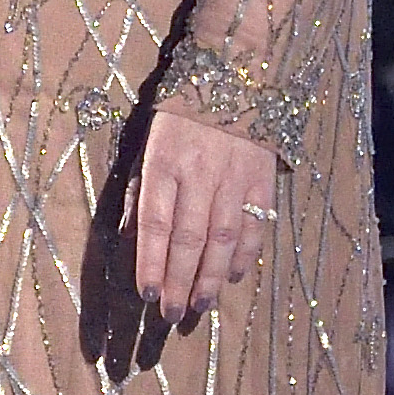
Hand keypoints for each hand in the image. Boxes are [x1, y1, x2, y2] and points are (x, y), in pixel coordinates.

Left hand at [128, 106, 280, 321]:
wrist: (234, 79)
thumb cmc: (180, 119)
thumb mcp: (148, 146)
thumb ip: (140, 191)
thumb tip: (131, 238)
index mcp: (164, 163)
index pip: (156, 223)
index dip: (151, 262)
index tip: (147, 294)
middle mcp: (200, 174)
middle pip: (188, 238)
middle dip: (179, 281)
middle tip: (172, 314)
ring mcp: (234, 179)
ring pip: (222, 238)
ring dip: (210, 278)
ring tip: (200, 307)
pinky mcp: (262, 181)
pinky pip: (253, 226)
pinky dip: (243, 256)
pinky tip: (231, 277)